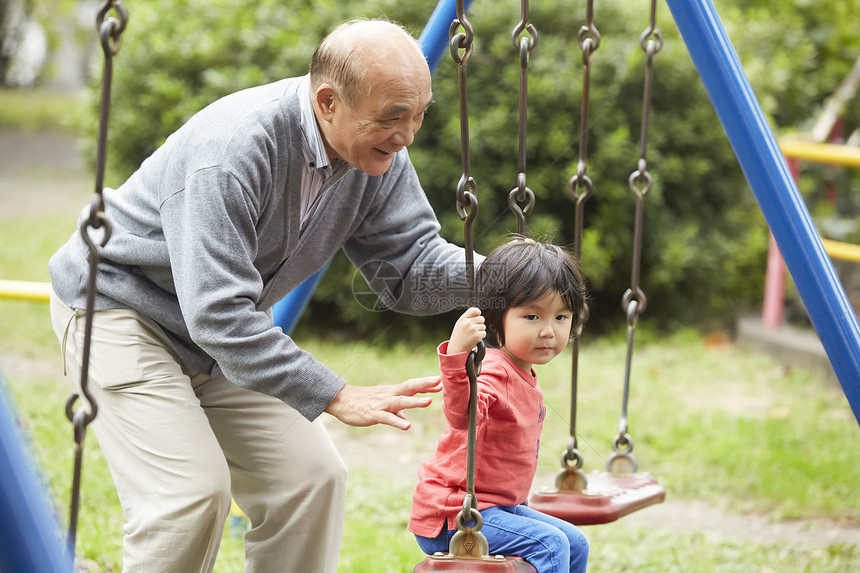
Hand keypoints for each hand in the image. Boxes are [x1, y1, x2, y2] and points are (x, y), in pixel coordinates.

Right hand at [323, 376, 441, 430]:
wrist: (341, 400)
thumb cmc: (363, 402)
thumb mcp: (382, 406)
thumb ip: (396, 413)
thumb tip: (406, 421)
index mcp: (392, 392)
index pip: (411, 386)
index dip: (425, 384)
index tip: (440, 382)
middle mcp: (389, 395)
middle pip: (409, 387)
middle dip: (424, 384)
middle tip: (439, 382)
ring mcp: (382, 404)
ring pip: (400, 402)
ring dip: (414, 401)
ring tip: (428, 402)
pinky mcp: (374, 414)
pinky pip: (387, 418)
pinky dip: (397, 421)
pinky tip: (407, 426)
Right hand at [448, 307, 485, 353]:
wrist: (456, 348)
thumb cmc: (459, 335)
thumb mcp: (460, 324)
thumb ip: (468, 318)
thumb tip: (479, 314)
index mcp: (463, 318)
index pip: (474, 310)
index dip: (478, 312)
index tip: (478, 315)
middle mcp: (468, 323)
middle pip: (482, 318)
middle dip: (480, 323)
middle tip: (473, 329)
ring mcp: (473, 329)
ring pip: (483, 326)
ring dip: (480, 330)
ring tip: (472, 334)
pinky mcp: (477, 336)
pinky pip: (484, 333)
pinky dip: (481, 336)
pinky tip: (474, 338)